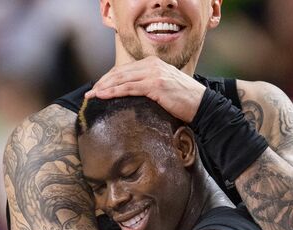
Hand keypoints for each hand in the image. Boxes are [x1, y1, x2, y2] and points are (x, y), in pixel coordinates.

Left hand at [85, 56, 206, 122]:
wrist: (202, 104)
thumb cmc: (183, 99)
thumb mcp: (164, 86)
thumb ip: (148, 84)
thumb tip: (131, 93)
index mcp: (153, 63)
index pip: (124, 69)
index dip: (108, 78)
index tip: (97, 87)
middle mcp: (152, 65)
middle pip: (120, 72)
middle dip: (102, 82)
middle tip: (90, 92)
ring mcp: (153, 74)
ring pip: (122, 79)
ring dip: (104, 87)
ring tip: (92, 95)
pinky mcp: (155, 85)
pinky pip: (129, 88)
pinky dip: (114, 92)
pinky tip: (103, 96)